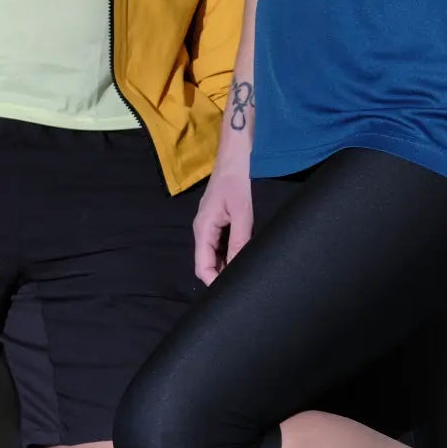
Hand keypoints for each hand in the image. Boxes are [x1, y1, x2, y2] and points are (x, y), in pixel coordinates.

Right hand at [193, 160, 253, 283]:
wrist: (236, 157)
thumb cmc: (238, 181)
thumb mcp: (242, 213)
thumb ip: (239, 241)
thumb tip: (238, 267)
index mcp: (203, 229)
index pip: (202, 266)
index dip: (214, 282)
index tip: (232, 291)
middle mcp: (202, 230)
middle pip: (206, 263)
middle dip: (221, 276)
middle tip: (242, 284)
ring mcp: (209, 225)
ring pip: (213, 255)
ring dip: (226, 265)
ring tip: (244, 272)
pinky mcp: (217, 221)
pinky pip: (219, 244)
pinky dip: (229, 253)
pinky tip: (242, 256)